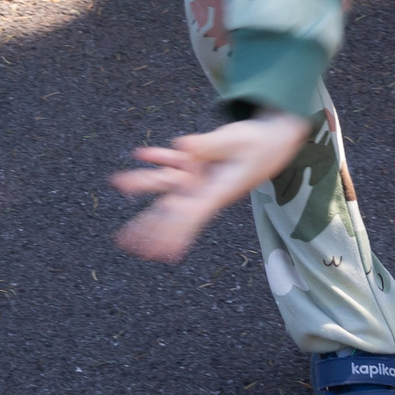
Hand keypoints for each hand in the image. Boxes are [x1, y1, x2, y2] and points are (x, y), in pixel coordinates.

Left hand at [111, 111, 310, 262]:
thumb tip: (180, 145)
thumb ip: (207, 145)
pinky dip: (160, 158)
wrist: (275, 140)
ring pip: (167, 183)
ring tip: (120, 183)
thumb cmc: (260, 143)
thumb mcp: (236, 141)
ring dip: (143, 183)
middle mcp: (205, 189)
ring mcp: (201, 175)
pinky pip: (175, 161)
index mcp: (218, 192)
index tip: (159, 253)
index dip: (173, 233)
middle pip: (171, 210)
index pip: (190, 217)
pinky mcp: (200, 161)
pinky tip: (143, 154)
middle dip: (148, 226)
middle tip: (125, 243)